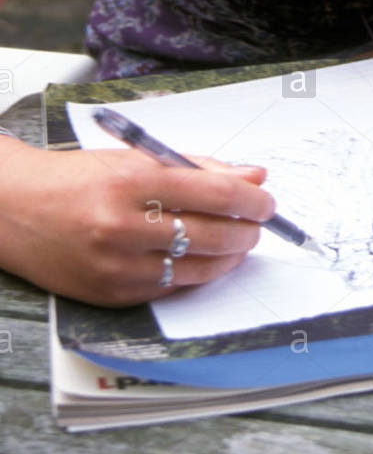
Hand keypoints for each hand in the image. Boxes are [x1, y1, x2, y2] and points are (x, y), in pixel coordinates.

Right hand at [0, 139, 275, 305]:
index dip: (251, 200)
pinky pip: (170, 287)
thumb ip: (199, 167)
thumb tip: (254, 176)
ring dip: (228, 258)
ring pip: (197, 268)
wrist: (15, 210)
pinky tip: (201, 260)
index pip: (214, 192)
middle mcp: (124, 224)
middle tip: (256, 226)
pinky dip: (193, 274)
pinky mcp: (111, 294)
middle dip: (246, 231)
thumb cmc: (80, 178)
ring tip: (236, 244)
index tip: (266, 202)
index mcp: (133, 180)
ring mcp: (116, 264)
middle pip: (211, 234)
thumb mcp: (138, 158)